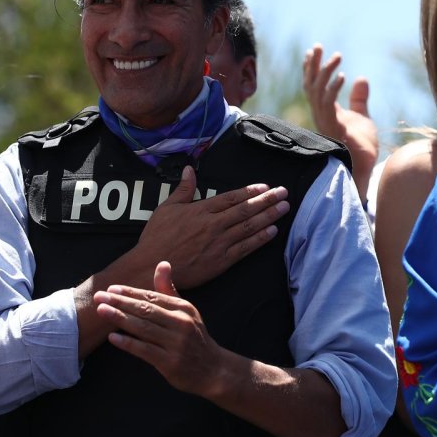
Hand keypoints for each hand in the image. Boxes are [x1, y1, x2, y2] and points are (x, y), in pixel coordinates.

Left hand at [94, 261, 226, 396]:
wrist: (213, 370)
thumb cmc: (194, 337)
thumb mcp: (186, 311)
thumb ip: (169, 289)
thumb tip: (162, 263)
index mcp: (183, 308)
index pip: (152, 296)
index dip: (130, 292)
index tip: (111, 288)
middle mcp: (181, 323)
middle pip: (146, 310)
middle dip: (120, 302)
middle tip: (99, 297)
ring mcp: (176, 344)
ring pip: (143, 328)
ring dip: (120, 318)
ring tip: (101, 311)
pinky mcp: (170, 363)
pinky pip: (145, 350)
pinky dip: (128, 343)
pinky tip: (113, 337)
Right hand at [135, 165, 288, 289]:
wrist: (152, 267)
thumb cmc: (157, 237)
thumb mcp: (166, 208)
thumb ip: (183, 189)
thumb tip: (189, 169)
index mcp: (201, 210)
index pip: (231, 197)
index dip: (250, 192)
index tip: (265, 187)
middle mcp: (213, 225)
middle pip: (246, 210)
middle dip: (267, 200)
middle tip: (284, 193)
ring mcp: (219, 243)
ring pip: (249, 227)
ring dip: (269, 216)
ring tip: (284, 208)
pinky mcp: (221, 261)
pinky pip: (245, 248)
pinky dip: (260, 239)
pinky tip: (272, 232)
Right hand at [302, 44, 379, 191]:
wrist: (364, 169)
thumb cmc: (361, 147)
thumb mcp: (362, 116)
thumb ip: (359, 99)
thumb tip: (361, 78)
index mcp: (325, 112)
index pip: (313, 86)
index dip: (311, 68)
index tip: (313, 51)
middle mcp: (320, 116)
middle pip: (311, 86)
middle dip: (313, 66)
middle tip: (318, 46)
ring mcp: (325, 123)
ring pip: (318, 93)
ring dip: (326, 73)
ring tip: (337, 56)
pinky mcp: (334, 129)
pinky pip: (329, 106)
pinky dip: (334, 89)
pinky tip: (343, 77)